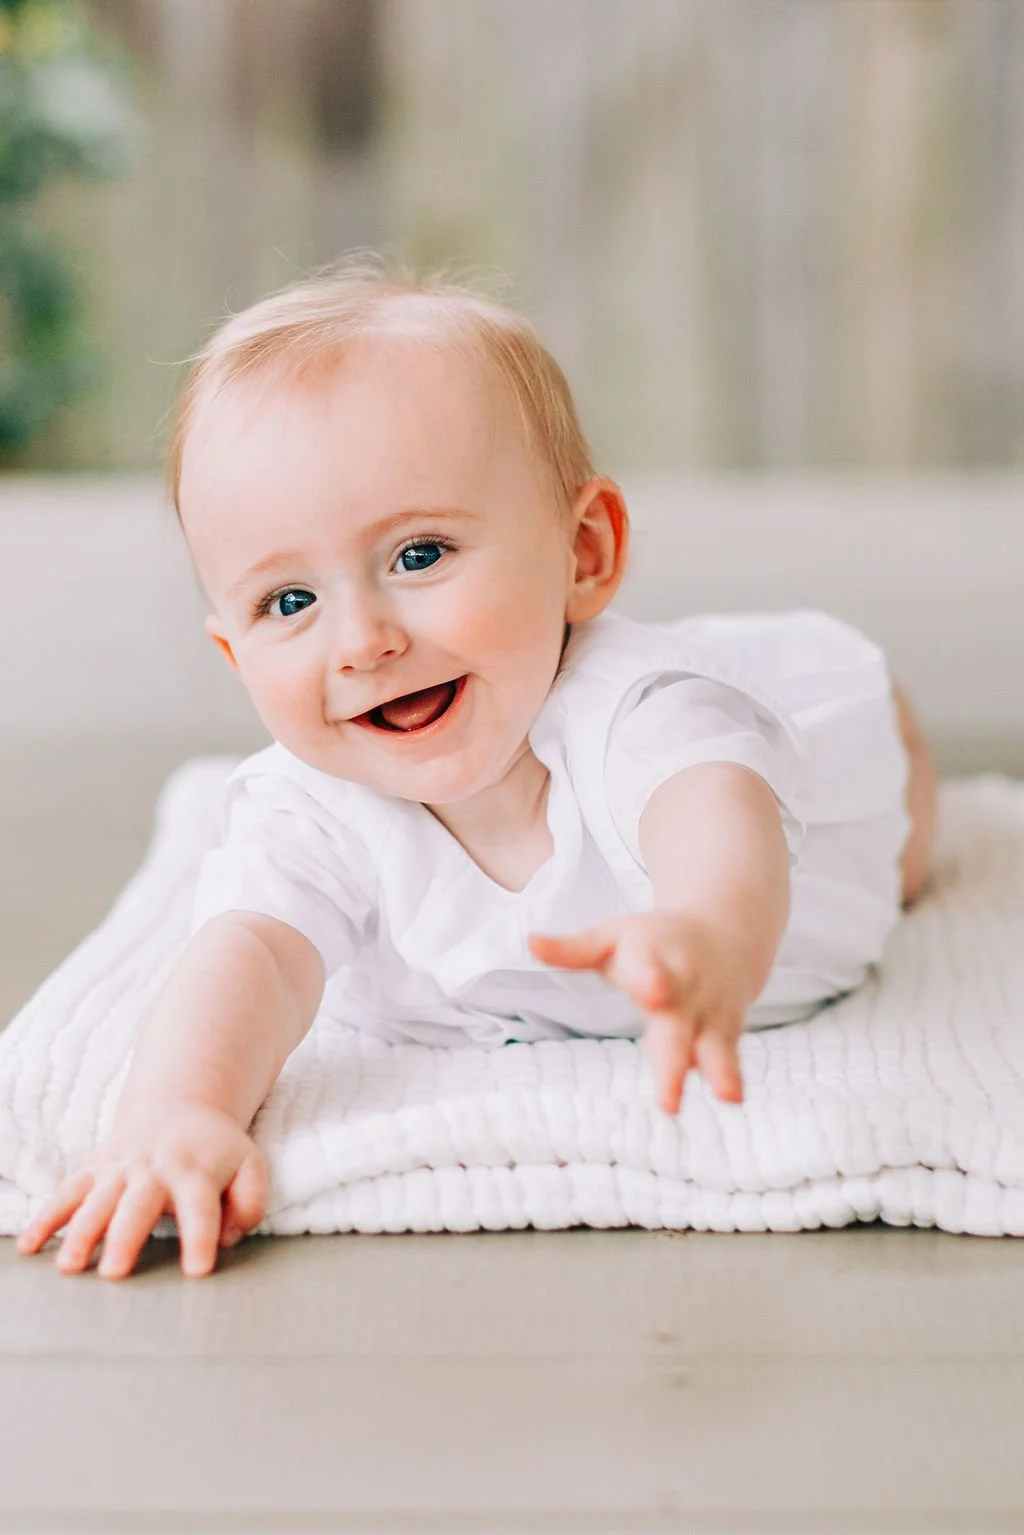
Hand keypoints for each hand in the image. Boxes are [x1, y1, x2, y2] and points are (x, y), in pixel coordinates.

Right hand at [16, 1102, 267, 1278]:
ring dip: (82, 1232)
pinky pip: (67, 1193)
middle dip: (125, 1238)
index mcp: (197, 1172)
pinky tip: (31, 1246)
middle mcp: (155, 1169)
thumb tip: (226, 1238)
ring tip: (70, 1266)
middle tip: (114, 1273)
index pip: (201, 1209)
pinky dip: (47, 1218)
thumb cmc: (218, 1151)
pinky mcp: (95, 1169)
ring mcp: (120, 1168)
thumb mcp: (250, 1166)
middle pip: (138, 1205)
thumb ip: (250, 1203)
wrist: (181, 1106)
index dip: (200, 1239)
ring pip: (97, 1200)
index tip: (197, 1271)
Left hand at [528, 911, 747, 1113]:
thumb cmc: (654, 939)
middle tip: (670, 1093)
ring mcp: (710, 1010)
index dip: (651, 982)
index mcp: (654, 958)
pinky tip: (732, 1097)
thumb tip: (531, 942)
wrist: (723, 930)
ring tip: (727, 1096)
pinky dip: (731, 1074)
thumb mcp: (613, 936)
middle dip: (676, 1054)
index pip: (650, 971)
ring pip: (713, 1043)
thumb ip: (575, 949)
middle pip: (679, 1023)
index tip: (655, 994)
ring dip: (719, 1069)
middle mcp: (686, 986)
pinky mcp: (728, 1028)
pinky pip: (729, 1053)